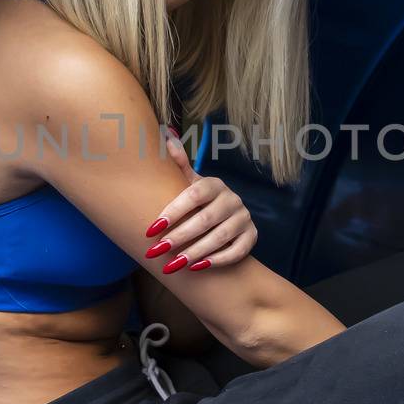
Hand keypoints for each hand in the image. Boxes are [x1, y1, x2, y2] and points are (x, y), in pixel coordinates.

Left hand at [143, 125, 257, 273]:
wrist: (225, 218)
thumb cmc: (198, 201)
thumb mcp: (189, 183)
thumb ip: (178, 163)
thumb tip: (165, 135)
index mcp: (214, 184)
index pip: (193, 195)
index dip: (173, 211)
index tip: (151, 228)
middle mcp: (232, 199)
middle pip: (205, 219)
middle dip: (179, 236)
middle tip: (157, 251)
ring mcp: (244, 218)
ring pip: (220, 237)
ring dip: (195, 252)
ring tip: (174, 264)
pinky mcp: (252, 237)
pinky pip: (237, 251)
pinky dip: (217, 260)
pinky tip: (197, 268)